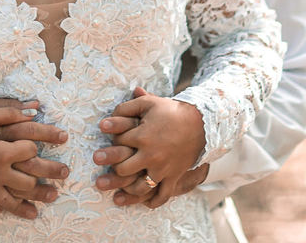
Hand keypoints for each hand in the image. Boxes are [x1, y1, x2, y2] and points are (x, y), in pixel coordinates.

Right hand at [0, 100, 68, 218]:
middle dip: (50, 177)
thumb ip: (11, 111)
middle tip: (65, 174)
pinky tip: (8, 208)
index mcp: (1, 152)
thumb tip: (35, 108)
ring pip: (13, 201)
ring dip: (32, 204)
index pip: (30, 151)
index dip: (40, 143)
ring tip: (48, 202)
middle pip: (29, 181)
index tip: (46, 141)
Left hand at [92, 87, 205, 207]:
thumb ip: (125, 108)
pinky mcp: (174, 176)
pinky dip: (153, 202)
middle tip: (109, 168)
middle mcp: (151, 155)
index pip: (118, 142)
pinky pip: (162, 195)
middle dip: (114, 168)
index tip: (113, 138)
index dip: (113, 140)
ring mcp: (163, 168)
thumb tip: (104, 122)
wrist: (200, 122)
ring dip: (128, 190)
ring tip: (119, 190)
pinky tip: (145, 203)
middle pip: (123, 169)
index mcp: (142, 136)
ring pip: (140, 187)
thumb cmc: (170, 111)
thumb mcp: (148, 103)